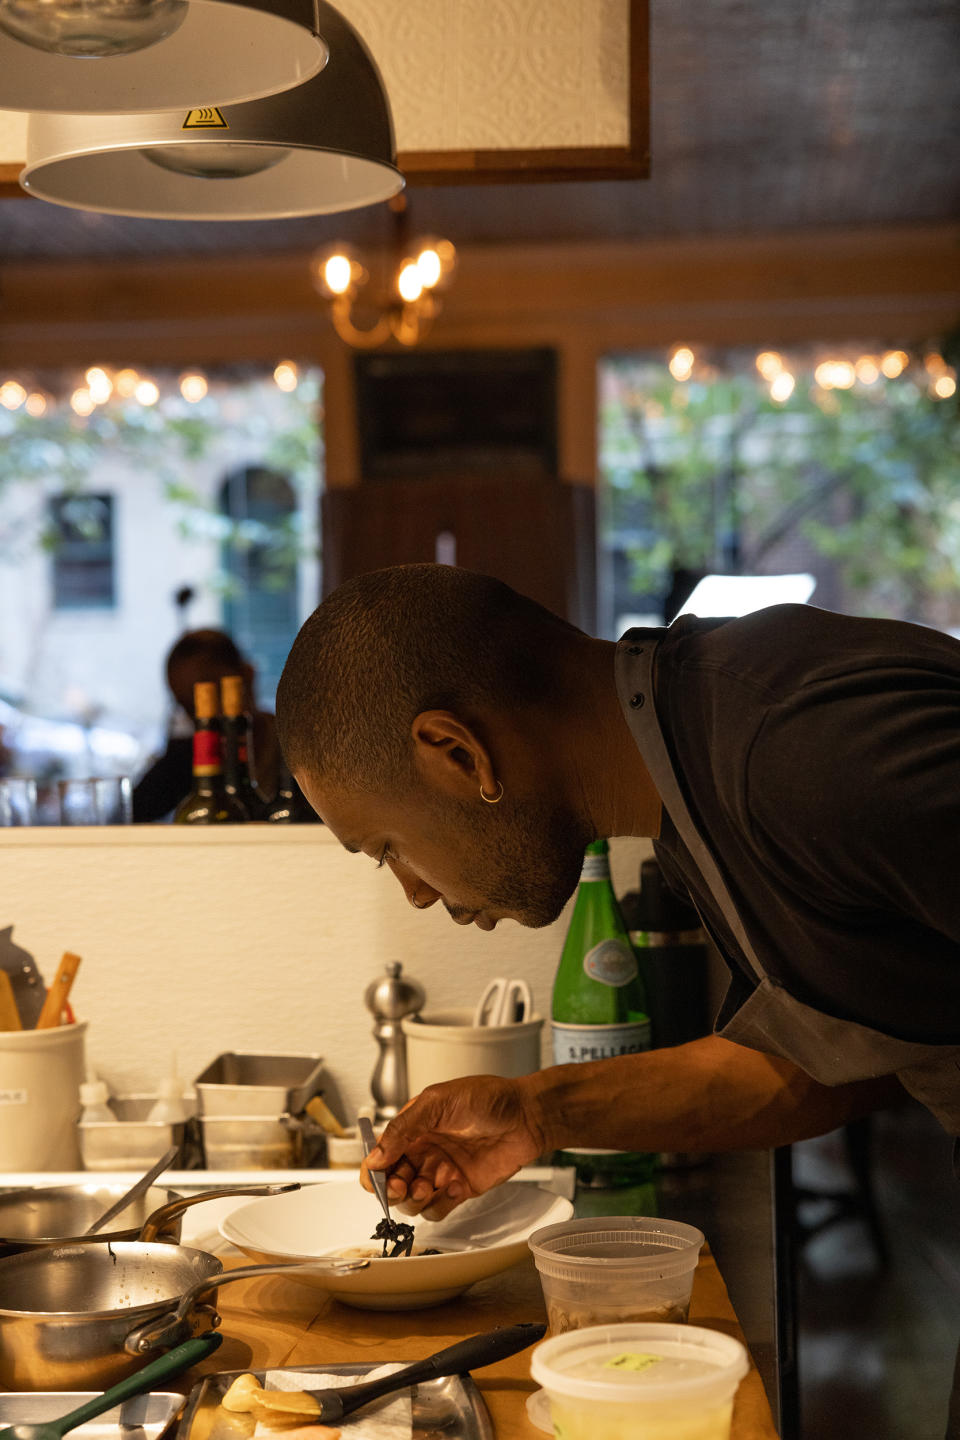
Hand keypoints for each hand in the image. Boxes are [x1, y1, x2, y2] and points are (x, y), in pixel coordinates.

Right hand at [360, 1074, 546, 1219]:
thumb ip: (404, 1128)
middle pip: (392, 1183)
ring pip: (412, 1201)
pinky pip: (438, 1209)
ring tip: (429, 1186)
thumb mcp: (438, 1102)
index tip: (378, 1178)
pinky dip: (441, 1204)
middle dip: (392, 1189)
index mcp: (413, 1128)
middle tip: (402, 1186)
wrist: (526, 1115)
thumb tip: (376, 1156)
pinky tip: (456, 1186)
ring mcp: (441, 1172)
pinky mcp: (460, 1189)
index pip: (381, 1156)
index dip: (374, 1171)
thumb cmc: (487, 1098)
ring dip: (415, 1199)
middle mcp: (423, 1151)